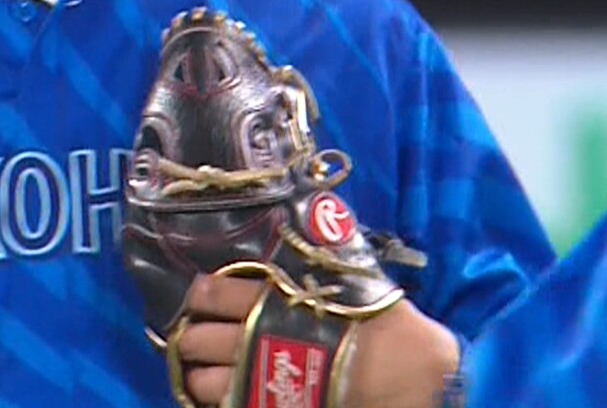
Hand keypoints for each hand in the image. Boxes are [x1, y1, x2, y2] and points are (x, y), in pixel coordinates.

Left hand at [172, 274, 459, 407]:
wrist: (413, 373)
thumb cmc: (385, 323)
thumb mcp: (350, 280)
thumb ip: (319, 259)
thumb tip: (316, 218)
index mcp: (271, 300)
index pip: (212, 293)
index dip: (199, 298)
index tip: (200, 300)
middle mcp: (256, 338)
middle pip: (197, 339)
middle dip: (193, 338)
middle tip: (199, 338)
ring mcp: (261, 380)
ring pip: (202, 381)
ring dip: (200, 375)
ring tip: (207, 373)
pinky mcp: (271, 407)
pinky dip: (220, 401)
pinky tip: (227, 395)